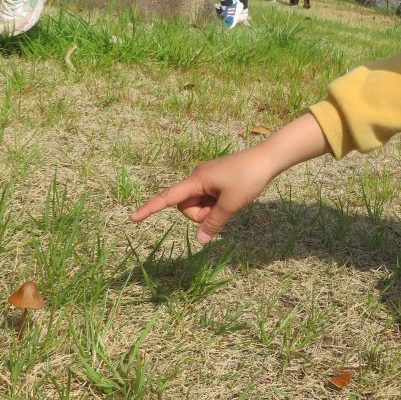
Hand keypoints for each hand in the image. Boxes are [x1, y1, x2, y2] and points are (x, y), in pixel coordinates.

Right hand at [130, 151, 273, 242]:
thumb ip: (213, 223)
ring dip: (211, 209)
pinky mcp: (215, 180)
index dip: (150, 209)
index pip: (168, 197)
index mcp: (196, 179)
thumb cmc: (249, 178)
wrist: (267, 158)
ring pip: (199, 205)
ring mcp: (206, 179)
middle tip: (224, 206)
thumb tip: (200, 241)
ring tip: (231, 199)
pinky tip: (232, 196)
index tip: (133, 218)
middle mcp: (197, 177)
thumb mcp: (231, 204)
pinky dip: (217, 204)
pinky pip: (208, 199)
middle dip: (201, 214)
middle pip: (187, 206)